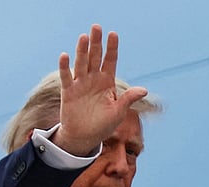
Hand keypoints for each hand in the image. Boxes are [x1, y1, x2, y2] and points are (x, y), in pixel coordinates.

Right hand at [52, 25, 147, 156]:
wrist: (84, 137)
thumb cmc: (103, 124)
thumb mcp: (118, 112)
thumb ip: (128, 99)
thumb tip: (144, 90)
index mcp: (107, 81)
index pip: (110, 60)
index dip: (112, 48)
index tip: (113, 34)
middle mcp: (93, 79)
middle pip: (95, 57)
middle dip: (96, 42)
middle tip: (96, 27)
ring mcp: (80, 83)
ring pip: (81, 63)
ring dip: (82, 50)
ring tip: (84, 37)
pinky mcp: (68, 91)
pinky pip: (66, 77)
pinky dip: (65, 67)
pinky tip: (65, 55)